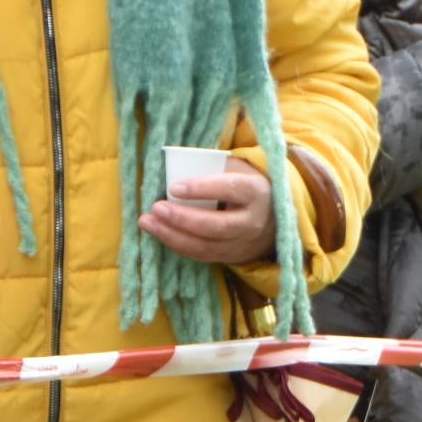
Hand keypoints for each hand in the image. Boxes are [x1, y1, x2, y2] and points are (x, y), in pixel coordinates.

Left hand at [140, 156, 278, 265]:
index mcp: (256, 192)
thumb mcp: (239, 170)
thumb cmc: (246, 186)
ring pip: (205, 246)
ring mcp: (242, 243)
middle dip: (183, 218)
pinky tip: (159, 233)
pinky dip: (177, 245)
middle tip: (156, 207)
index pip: (230, 189)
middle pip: (216, 225)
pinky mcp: (231, 257)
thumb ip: (214, 167)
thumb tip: (175, 164)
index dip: (203, 189)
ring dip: (172, 235)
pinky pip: (201, 255)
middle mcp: (252, 221)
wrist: (273, 219)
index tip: (174, 187)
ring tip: (147, 222)